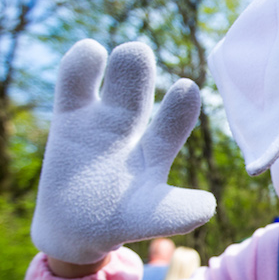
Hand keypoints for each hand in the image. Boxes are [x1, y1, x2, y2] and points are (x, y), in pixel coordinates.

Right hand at [31, 40, 215, 263]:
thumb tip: (208, 206)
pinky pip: (74, 84)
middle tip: (139, 53)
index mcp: (156, 150)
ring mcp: (100, 119)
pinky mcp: (70, 117)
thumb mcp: (150, 218)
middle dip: (138, 72)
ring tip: (126, 51)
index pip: (171, 123)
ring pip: (111, 83)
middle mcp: (132, 127)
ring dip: (119, 65)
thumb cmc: (120, 222)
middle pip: (137, 93)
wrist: (75, 227)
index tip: (186, 88)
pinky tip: (91, 51)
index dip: (179, 108)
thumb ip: (176, 213)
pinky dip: (80, 65)